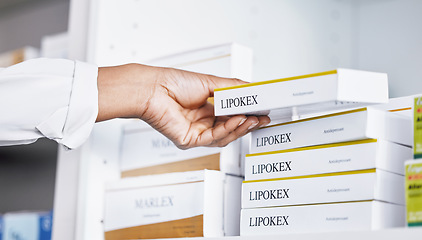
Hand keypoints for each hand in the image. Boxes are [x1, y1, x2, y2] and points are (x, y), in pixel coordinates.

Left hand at [96, 63, 269, 148]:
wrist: (153, 88)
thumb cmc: (173, 83)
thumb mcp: (211, 82)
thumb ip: (233, 88)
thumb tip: (252, 89)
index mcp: (205, 109)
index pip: (231, 116)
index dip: (248, 114)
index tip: (263, 111)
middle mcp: (201, 122)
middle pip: (230, 128)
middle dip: (249, 123)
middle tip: (264, 117)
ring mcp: (196, 133)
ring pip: (225, 136)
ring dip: (241, 127)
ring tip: (254, 118)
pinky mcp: (190, 140)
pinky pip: (213, 138)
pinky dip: (228, 129)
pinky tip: (237, 120)